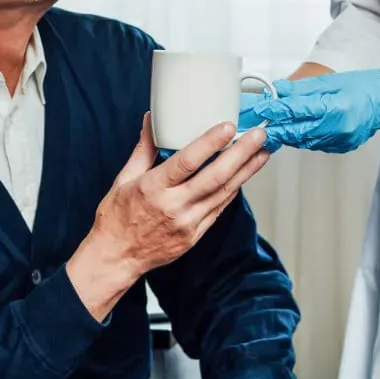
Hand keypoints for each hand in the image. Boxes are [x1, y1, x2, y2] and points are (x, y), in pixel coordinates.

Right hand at [68, 115, 270, 316]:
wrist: (117, 257)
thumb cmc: (117, 218)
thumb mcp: (124, 179)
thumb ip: (143, 149)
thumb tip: (151, 121)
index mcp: (153, 188)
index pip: (187, 162)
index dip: (210, 143)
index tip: (228, 127)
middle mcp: (174, 206)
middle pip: (215, 177)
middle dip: (241, 154)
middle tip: (259, 136)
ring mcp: (187, 223)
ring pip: (224, 193)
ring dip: (246, 172)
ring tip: (262, 153)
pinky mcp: (196, 235)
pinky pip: (219, 208)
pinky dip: (233, 190)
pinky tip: (244, 176)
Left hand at [243, 68, 379, 153]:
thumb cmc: (366, 86)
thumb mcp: (331, 81)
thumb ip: (302, 89)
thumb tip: (278, 91)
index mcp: (334, 108)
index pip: (296, 111)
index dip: (274, 111)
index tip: (259, 109)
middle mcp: (337, 128)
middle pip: (296, 132)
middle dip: (274, 128)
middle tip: (256, 125)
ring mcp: (340, 141)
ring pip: (303, 140)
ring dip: (286, 134)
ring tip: (271, 127)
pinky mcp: (341, 146)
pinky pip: (315, 143)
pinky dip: (303, 137)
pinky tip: (296, 130)